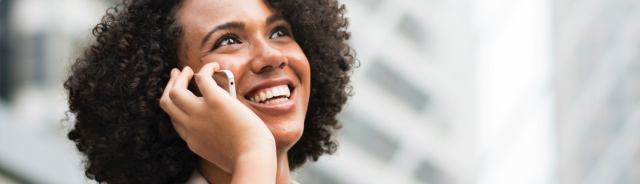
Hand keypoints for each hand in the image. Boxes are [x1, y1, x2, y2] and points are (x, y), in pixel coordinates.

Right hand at [159, 63, 275, 176]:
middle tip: (177, 76)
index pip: (175, 120)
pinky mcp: (215, 101)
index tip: (183, 98)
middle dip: (169, 86)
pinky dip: (207, 68)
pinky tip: (214, 65)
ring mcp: (200, 113)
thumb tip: (221, 125)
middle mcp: (191, 126)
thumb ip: (213, 140)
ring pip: (175, 91)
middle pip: (167, 103)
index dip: (176, 107)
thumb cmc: (246, 156)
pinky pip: (203, 78)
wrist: (253, 157)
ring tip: (188, 70)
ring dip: (180, 77)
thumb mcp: (220, 152)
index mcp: (193, 140)